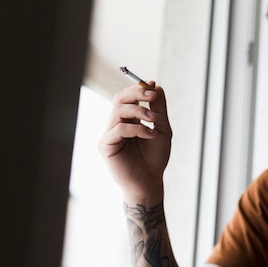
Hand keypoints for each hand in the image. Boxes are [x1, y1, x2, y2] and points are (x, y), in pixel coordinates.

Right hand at [98, 82, 171, 205]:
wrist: (150, 181)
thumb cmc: (155, 157)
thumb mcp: (161, 129)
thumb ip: (158, 109)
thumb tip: (156, 86)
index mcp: (127, 119)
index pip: (127, 97)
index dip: (138, 88)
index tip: (153, 85)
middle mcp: (116, 124)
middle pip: (119, 98)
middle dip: (136, 93)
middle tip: (152, 95)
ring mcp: (109, 134)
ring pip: (118, 111)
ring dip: (139, 111)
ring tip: (154, 120)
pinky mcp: (105, 146)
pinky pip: (119, 129)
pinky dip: (137, 129)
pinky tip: (150, 135)